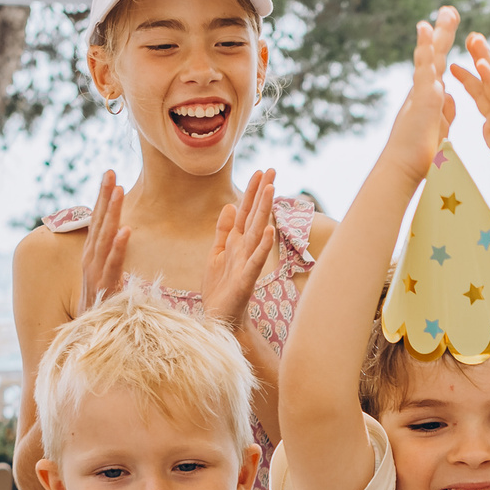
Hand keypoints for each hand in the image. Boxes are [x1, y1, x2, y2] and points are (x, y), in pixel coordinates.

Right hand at [76, 169, 131, 312]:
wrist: (90, 342)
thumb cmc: (100, 313)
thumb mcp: (103, 283)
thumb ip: (108, 263)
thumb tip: (116, 243)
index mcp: (92, 259)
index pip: (97, 223)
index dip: (103, 199)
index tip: (110, 177)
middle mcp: (90, 263)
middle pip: (98, 224)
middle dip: (104, 197)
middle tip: (110, 172)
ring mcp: (96, 276)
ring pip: (104, 239)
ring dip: (111, 214)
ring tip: (118, 191)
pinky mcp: (105, 290)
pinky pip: (113, 265)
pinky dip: (118, 247)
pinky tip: (126, 231)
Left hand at [203, 166, 277, 330]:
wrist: (220, 320)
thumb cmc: (221, 289)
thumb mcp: (217, 254)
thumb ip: (223, 231)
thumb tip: (229, 205)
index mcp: (236, 242)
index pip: (245, 212)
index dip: (252, 191)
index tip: (260, 170)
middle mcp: (244, 249)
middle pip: (254, 216)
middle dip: (262, 193)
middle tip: (272, 170)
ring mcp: (246, 264)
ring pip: (256, 233)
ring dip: (264, 211)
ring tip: (272, 190)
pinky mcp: (245, 280)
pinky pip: (255, 261)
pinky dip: (262, 246)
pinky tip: (269, 231)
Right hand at [381, 8, 459, 185]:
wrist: (404, 169)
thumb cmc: (419, 157)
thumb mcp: (440, 130)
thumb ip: (445, 113)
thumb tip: (450, 97)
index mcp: (430, 99)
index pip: (439, 68)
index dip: (442, 50)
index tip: (444, 32)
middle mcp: (424, 91)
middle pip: (435, 56)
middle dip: (443, 32)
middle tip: (449, 10)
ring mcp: (422, 92)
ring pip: (430, 56)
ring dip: (437, 32)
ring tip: (446, 11)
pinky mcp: (422, 96)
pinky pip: (424, 67)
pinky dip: (425, 46)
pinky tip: (426, 28)